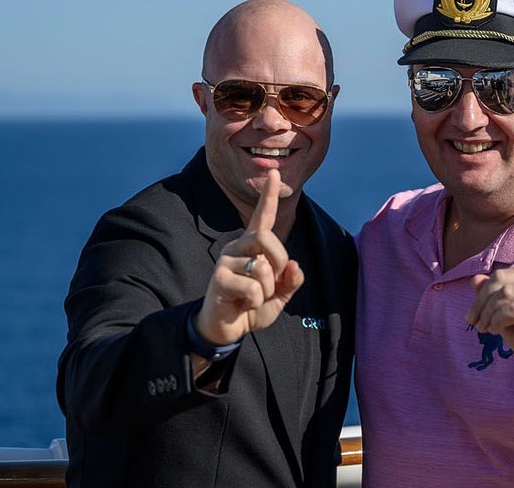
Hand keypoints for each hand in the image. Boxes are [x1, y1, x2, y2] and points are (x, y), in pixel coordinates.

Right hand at [196, 169, 303, 345]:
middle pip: (266, 237)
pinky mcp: (218, 279)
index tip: (274, 173)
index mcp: (252, 247)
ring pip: (261, 267)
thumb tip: (294, 265)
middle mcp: (236, 247)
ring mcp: (225, 261)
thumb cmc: (251, 307)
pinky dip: (256, 302)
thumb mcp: (279, 295)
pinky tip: (242, 305)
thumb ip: (291, 280)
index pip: (262, 217)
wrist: (226, 330)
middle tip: (273, 283)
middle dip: (279, 260)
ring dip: (266, 289)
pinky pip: (252, 288)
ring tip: (253, 299)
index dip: (269, 196)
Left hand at [465, 194, 513, 382]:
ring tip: (486, 329)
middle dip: (480, 300)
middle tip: (473, 322)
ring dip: (487, 313)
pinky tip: (497, 331)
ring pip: (504, 292)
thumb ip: (490, 297)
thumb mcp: (502, 317)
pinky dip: (498, 320)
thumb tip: (475, 279)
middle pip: (500, 276)